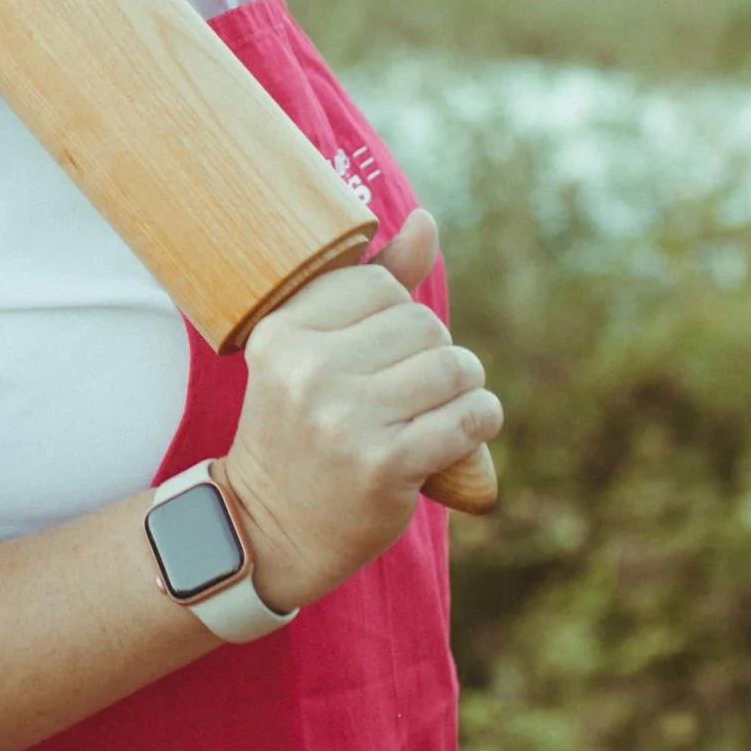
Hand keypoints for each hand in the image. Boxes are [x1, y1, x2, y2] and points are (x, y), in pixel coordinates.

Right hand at [221, 210, 499, 616]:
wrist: (269, 530)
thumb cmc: (297, 431)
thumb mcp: (310, 354)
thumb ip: (367, 286)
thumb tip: (425, 220)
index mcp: (282, 333)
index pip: (380, 285)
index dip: (396, 315)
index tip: (379, 354)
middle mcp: (309, 371)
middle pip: (423, 324)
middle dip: (435, 352)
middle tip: (413, 389)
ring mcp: (346, 420)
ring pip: (454, 366)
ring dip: (465, 386)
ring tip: (442, 409)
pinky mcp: (386, 464)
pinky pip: (469, 416)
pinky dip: (481, 420)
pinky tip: (464, 432)